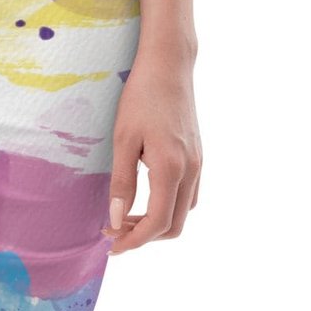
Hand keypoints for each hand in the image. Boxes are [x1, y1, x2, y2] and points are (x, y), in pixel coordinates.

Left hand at [102, 48, 200, 254]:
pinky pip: (188, 195)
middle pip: (174, 225)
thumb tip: (116, 219)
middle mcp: (191, 171)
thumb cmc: (141, 97)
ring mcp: (198, 164)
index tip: (112, 245)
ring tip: (126, 215)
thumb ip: (121, 181)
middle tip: (114, 230)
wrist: (169, 66)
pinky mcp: (198, 156)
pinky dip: (168, 206)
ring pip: (183, 212)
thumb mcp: (123, 138)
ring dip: (157, 222)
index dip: (134, 240)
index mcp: (172, 168)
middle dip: (144, 235)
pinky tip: (145, 196)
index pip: (158, 223)